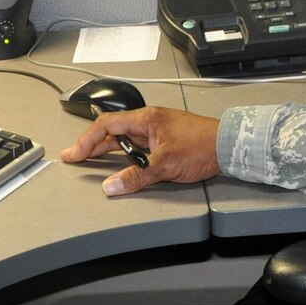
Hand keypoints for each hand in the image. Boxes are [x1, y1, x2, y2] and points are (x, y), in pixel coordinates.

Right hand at [59, 107, 222, 194]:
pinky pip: (139, 148)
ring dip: (109, 150)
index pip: (107, 125)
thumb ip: (136, 176)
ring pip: (126, 141)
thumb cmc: (204, 145)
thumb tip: (113, 185)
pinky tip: (122, 165)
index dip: (87, 139)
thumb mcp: (165, 164)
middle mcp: (151, 122)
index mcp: (147, 119)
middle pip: (113, 132)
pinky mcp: (167, 143)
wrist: (230, 147)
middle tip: (75, 156)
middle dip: (92, 144)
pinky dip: (126, 156)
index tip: (75, 152)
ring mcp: (158, 132)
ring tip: (92, 160)